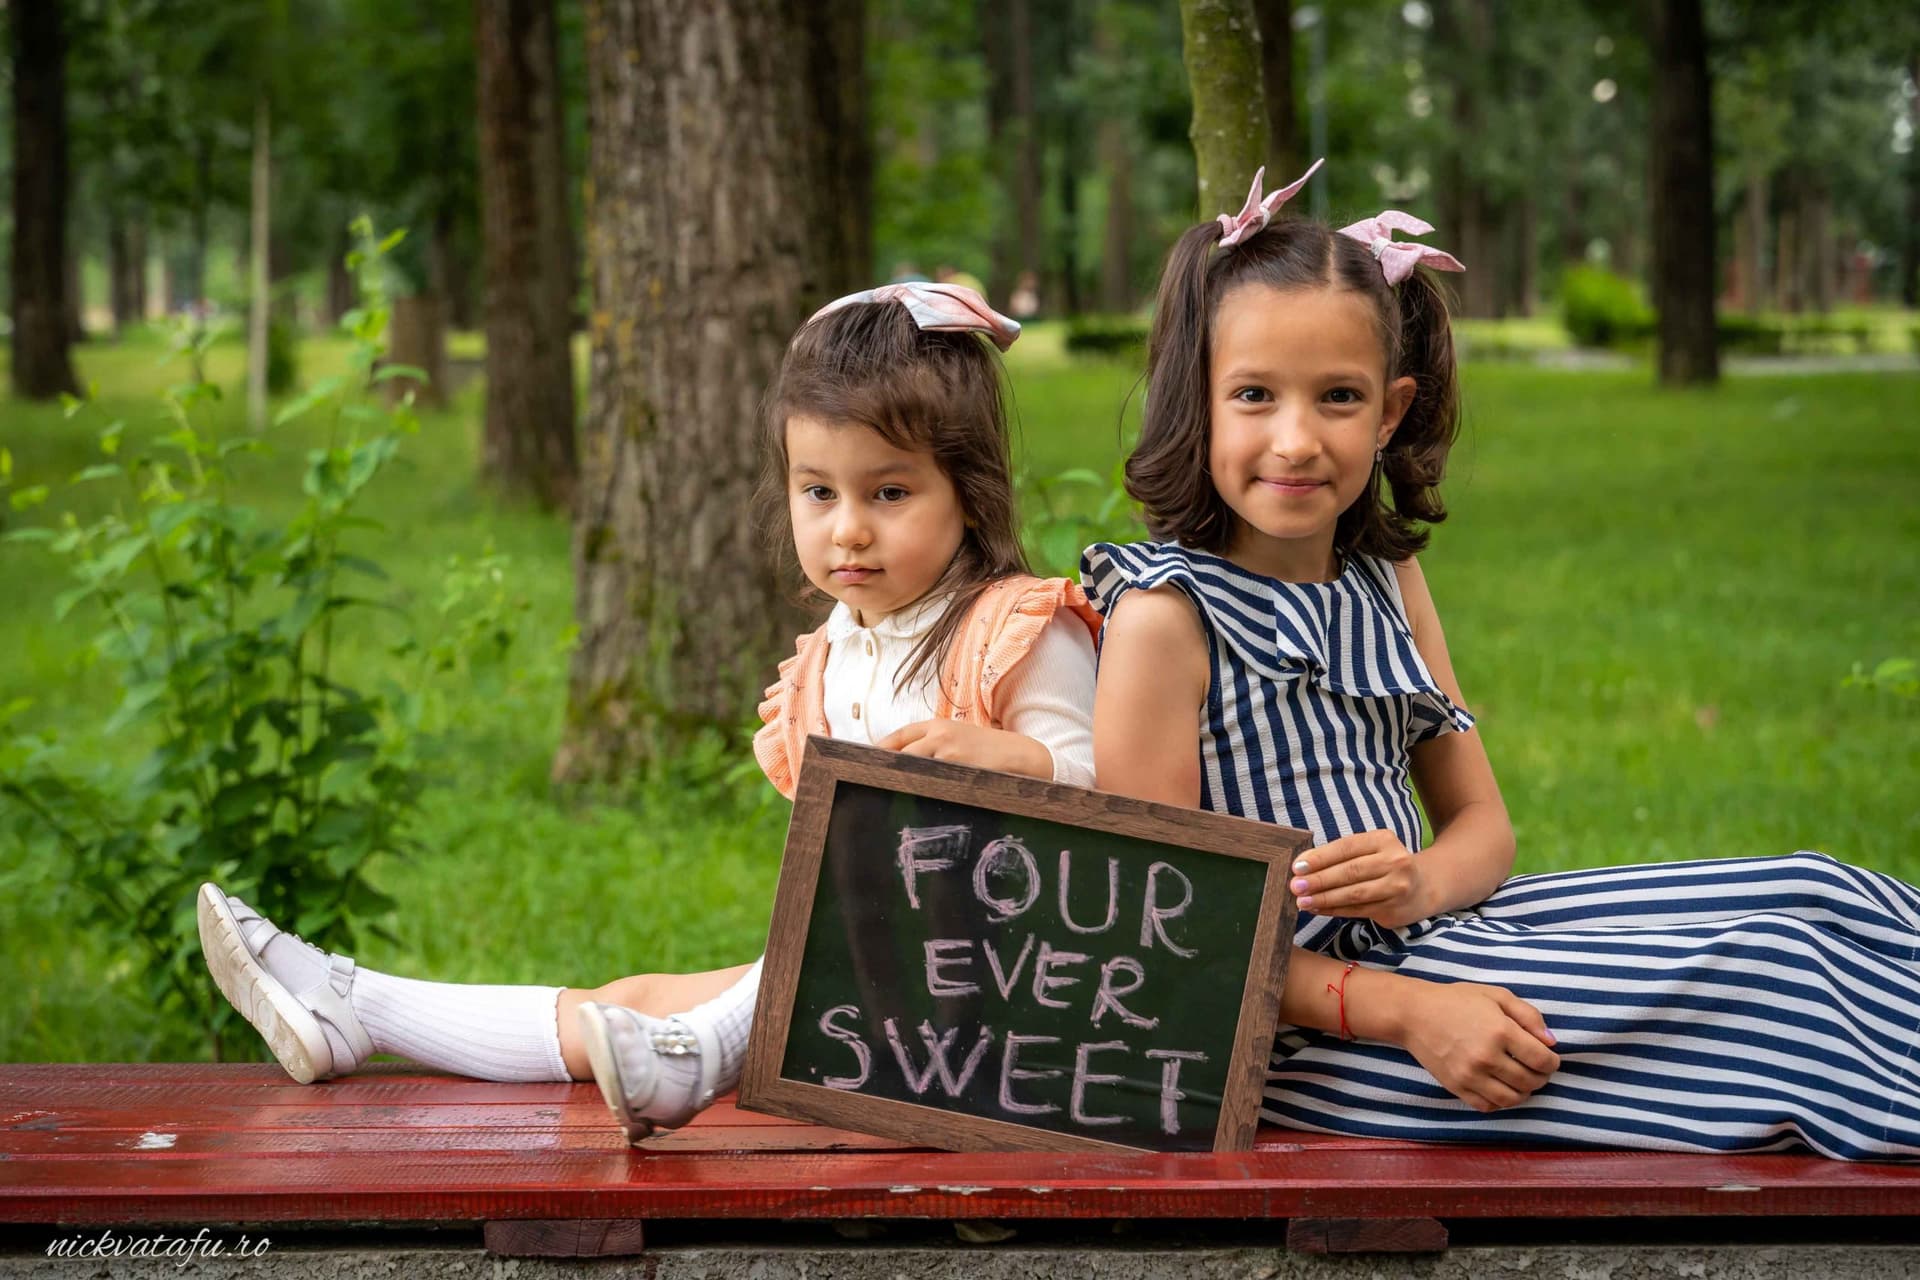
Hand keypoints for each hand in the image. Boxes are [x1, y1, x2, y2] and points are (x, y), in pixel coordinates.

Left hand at [875, 721, 1052, 779]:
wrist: (1022, 755)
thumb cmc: (990, 750)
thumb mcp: (961, 738)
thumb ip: (935, 745)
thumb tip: (907, 763)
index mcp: (938, 725)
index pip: (899, 735)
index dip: (881, 749)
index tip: (866, 762)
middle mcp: (939, 734)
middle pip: (899, 752)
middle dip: (885, 767)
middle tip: (871, 783)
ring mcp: (947, 751)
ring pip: (911, 767)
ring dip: (899, 780)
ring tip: (887, 795)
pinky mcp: (957, 768)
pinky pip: (930, 781)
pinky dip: (920, 789)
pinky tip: (913, 800)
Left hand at [1292, 830, 1433, 926]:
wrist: (1424, 887)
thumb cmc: (1385, 865)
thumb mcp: (1370, 850)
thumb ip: (1341, 856)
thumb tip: (1302, 867)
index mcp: (1384, 840)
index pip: (1347, 848)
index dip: (1320, 858)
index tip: (1297, 867)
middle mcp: (1395, 861)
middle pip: (1350, 872)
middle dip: (1319, 880)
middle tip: (1295, 886)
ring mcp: (1397, 887)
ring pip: (1353, 894)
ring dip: (1324, 899)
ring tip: (1302, 901)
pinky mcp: (1394, 909)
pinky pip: (1358, 910)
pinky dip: (1334, 910)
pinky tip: (1318, 909)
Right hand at [1394, 979, 1559, 1112]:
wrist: (1413, 1014)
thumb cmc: (1456, 1000)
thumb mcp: (1496, 996)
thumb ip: (1529, 1015)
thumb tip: (1551, 1042)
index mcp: (1500, 1031)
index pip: (1542, 1059)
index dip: (1552, 1061)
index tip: (1549, 1057)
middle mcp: (1486, 1057)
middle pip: (1530, 1082)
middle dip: (1541, 1077)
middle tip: (1536, 1069)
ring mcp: (1470, 1076)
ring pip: (1512, 1099)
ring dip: (1524, 1092)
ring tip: (1521, 1080)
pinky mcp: (1457, 1087)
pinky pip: (1488, 1106)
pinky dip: (1500, 1101)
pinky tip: (1500, 1086)